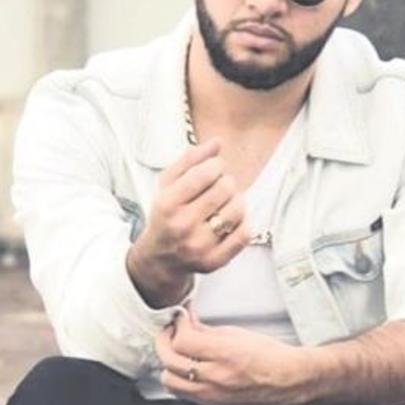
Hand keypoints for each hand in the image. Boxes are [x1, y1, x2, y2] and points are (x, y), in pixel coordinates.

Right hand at [127, 140, 250, 305]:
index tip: (215, 168)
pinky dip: (243, 222)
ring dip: (237, 200)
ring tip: (226, 202)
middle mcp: (182, 226)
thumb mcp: (168, 183)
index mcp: (167, 203)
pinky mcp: (214, 261)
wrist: (159, 258)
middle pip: (225, 189)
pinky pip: (244, 234)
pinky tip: (233, 220)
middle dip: (226, 182)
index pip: (205, 173)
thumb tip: (217, 142)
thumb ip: (190, 159)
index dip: (216, 165)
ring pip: (237, 210)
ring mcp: (199, 246)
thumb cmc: (166, 214)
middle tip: (220, 187)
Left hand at [155, 309, 312, 404]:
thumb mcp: (237, 333)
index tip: (180, 318)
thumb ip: (207, 329)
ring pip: (169, 381)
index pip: (184, 340)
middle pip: (170, 361)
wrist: (286, 379)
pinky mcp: (210, 403)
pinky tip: (185, 366)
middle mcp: (216, 376)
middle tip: (171, 330)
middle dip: (164, 341)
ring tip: (175, 350)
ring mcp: (211, 393)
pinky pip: (181, 392)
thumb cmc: (269, 355)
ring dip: (167, 362)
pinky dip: (177, 378)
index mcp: (225, 353)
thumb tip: (188, 322)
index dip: (177, 325)